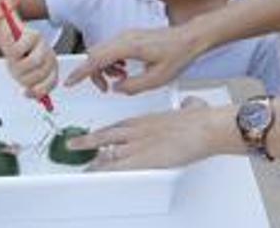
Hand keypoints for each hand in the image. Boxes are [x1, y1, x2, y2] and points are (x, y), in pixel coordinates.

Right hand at [1, 28, 57, 99]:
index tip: (26, 93)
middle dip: (23, 77)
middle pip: (40, 74)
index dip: (39, 91)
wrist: (11, 37)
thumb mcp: (25, 75)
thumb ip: (33, 87)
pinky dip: (12, 53)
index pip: (51, 83)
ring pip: (32, 62)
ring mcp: (43, 45)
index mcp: (51, 68)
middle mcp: (50, 56)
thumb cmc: (20, 58)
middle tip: (16, 73)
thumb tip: (39, 100)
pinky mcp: (32, 35)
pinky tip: (11, 50)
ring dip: (17, 66)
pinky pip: (19, 50)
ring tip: (13, 63)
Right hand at [64, 26, 198, 94]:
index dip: (81, 72)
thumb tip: (117, 88)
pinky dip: (112, 61)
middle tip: (105, 88)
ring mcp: (127, 35)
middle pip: (95, 54)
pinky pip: (112, 48)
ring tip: (120, 79)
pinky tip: (125, 70)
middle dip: (94, 73)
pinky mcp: (131, 36)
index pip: (96, 59)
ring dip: (104, 67)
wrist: (191, 38)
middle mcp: (125, 37)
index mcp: (128, 46)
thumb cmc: (178, 54)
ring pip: (102, 51)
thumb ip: (133, 86)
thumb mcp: (157, 79)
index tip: (70, 82)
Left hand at [67, 96, 233, 170]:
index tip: (99, 135)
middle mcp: (137, 130)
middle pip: (106, 135)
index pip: (120, 125)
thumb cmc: (202, 120)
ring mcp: (137, 144)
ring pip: (106, 151)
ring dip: (92, 158)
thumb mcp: (190, 107)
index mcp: (146, 119)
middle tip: (74, 144)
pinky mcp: (141, 159)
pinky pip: (116, 167)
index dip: (107, 132)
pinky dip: (103, 171)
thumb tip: (191, 104)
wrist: (204, 127)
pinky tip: (93, 175)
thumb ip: (187, 106)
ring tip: (80, 163)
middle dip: (90, 141)